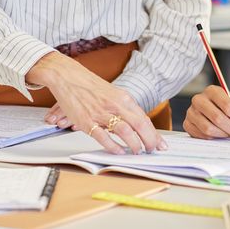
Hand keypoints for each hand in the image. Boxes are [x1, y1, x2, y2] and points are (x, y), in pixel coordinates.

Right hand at [32, 53, 164, 154]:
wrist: (68, 77)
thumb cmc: (90, 86)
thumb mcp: (113, 94)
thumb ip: (125, 108)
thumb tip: (137, 124)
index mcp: (124, 98)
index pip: (144, 118)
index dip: (154, 133)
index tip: (160, 143)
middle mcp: (115, 105)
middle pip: (139, 124)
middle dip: (149, 140)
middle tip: (152, 150)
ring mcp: (101, 113)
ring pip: (124, 130)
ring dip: (134, 143)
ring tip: (138, 151)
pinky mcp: (87, 121)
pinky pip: (102, 136)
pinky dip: (113, 146)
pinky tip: (119, 151)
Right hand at [183, 85, 229, 138]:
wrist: (217, 111)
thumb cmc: (228, 107)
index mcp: (211, 90)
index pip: (226, 105)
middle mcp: (198, 99)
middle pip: (217, 117)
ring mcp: (190, 112)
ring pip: (208, 128)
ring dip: (223, 134)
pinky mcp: (187, 124)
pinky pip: (201, 135)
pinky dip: (213, 137)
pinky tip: (220, 134)